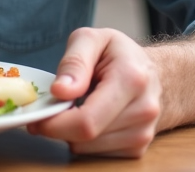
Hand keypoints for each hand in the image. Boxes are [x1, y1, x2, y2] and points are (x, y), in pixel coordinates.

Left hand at [26, 27, 161, 157]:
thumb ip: (74, 62)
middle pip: (87, 137)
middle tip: (49, 109)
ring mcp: (143, 133)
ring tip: (76, 107)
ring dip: (72, 133)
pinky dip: (86, 140)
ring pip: (89, 149)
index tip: (37, 116)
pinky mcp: (138, 149)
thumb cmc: (119, 53)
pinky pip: (98, 154)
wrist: (157, 73)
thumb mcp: (92, 39)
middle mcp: (143, 110)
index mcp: (131, 79)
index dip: (55, 123)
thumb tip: (60, 91)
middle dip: (59, 127)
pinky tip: (91, 118)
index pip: (87, 120)